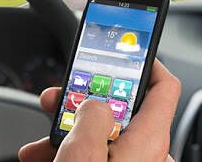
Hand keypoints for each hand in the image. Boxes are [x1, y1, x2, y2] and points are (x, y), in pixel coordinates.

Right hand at [19, 59, 180, 161]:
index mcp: (147, 141)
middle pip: (121, 112)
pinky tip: (45, 157)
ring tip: (39, 140)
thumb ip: (92, 114)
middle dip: (84, 102)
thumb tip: (94, 102)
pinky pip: (99, 159)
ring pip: (104, 138)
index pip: (163, 87)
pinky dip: (73, 154)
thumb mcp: (83, 152)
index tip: (128, 49)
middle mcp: (146, 155)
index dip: (147, 62)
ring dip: (69, 133)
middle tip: (60, 97)